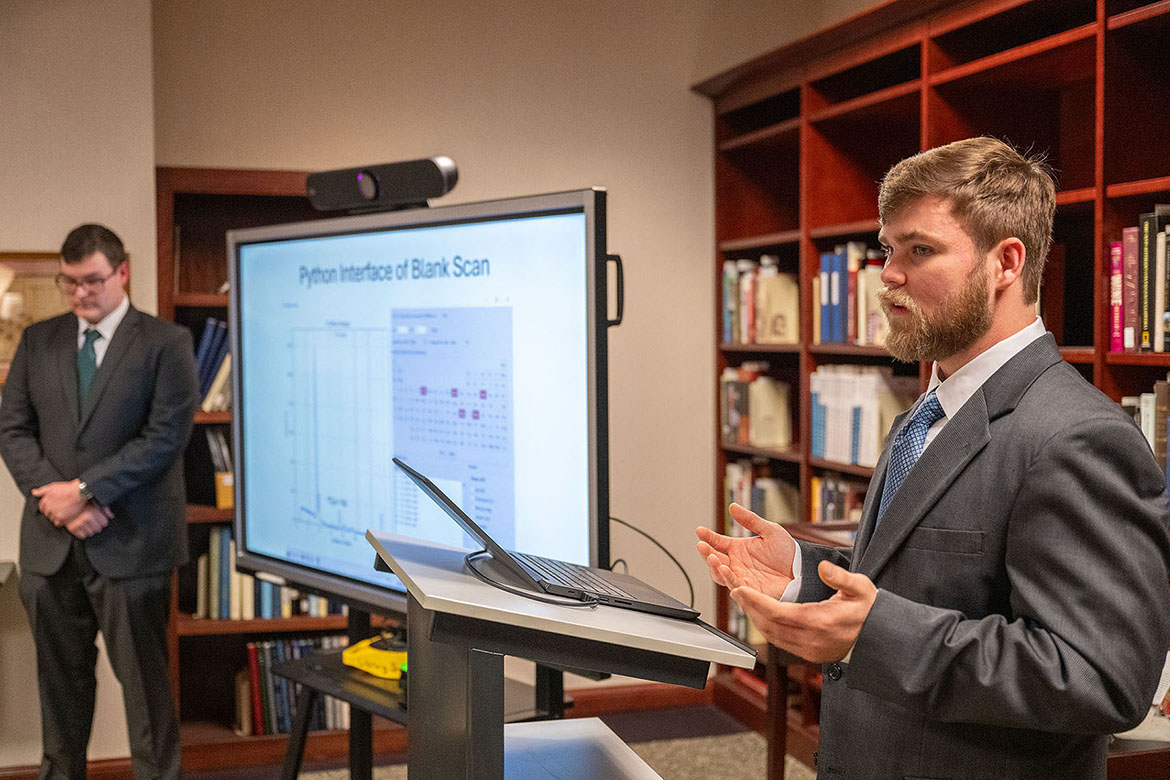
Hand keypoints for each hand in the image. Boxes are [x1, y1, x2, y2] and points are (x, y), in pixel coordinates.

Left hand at [32, 480, 85, 524]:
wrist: (79, 493)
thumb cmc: (67, 489)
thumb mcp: (53, 486)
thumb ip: (42, 490)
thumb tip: (34, 492)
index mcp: (45, 501)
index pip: (42, 507)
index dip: (47, 506)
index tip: (52, 505)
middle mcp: (49, 508)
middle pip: (47, 513)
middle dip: (51, 511)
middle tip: (59, 508)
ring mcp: (55, 514)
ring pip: (51, 518)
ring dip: (55, 516)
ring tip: (62, 512)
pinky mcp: (62, 519)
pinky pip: (58, 523)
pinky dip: (60, 521)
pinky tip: (64, 517)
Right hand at [64, 503, 109, 539]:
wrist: (63, 499)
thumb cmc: (80, 499)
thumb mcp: (93, 500)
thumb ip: (104, 508)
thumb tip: (111, 516)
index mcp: (92, 511)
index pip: (104, 523)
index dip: (103, 520)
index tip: (100, 518)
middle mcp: (85, 518)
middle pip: (98, 529)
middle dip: (97, 525)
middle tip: (92, 520)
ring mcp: (78, 524)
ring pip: (91, 533)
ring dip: (90, 529)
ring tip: (86, 523)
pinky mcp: (71, 528)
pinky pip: (82, 536)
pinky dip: (83, 533)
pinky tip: (81, 526)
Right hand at [695, 503, 796, 599]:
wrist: (802, 570)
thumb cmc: (787, 552)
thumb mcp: (769, 531)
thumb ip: (750, 520)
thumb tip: (733, 507)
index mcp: (738, 549)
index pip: (717, 542)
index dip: (707, 537)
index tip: (700, 531)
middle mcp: (736, 564)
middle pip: (714, 559)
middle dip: (706, 553)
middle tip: (702, 546)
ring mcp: (741, 577)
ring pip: (720, 574)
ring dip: (714, 567)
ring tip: (713, 559)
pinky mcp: (750, 590)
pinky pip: (735, 586)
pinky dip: (728, 579)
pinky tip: (726, 570)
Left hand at [731, 560, 877, 661]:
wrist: (878, 639)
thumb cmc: (869, 611)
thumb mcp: (860, 588)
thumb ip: (840, 577)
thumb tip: (822, 567)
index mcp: (820, 621)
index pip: (777, 612)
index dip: (755, 601)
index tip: (739, 588)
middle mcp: (810, 640)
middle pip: (768, 625)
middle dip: (749, 607)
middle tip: (734, 590)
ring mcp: (808, 650)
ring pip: (771, 635)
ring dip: (755, 618)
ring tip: (744, 600)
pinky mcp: (808, 655)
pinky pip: (779, 641)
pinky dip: (766, 627)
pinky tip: (761, 614)